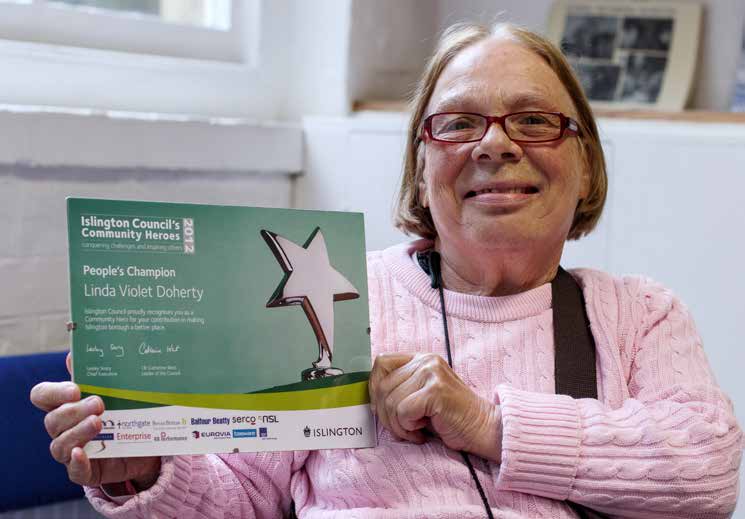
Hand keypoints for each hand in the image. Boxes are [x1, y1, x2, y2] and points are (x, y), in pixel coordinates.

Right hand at [30, 351, 160, 490]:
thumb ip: (99, 375)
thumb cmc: (128, 411)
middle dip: (74, 411)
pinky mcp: (88, 471)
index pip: (43, 396)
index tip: (75, 389)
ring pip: (60, 445)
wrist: (150, 444)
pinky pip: (75, 472)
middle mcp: (65, 428)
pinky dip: (77, 463)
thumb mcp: (119, 391)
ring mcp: (74, 450)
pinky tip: (83, 454)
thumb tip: (73, 354)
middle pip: (52, 420)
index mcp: (67, 404)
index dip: (53, 393)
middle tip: (99, 404)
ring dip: (77, 432)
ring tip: (99, 423)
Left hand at [369, 353, 501, 461]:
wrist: (483, 428)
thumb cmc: (450, 417)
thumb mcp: (421, 394)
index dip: (375, 388)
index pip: (381, 363)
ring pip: (390, 402)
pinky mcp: (436, 391)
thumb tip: (371, 397)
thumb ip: (400, 387)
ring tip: (417, 430)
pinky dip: (408, 428)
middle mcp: (426, 360)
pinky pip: (402, 412)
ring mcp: (431, 373)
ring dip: (399, 425)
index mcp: (421, 358)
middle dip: (386, 415)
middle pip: (382, 386)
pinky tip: (423, 431)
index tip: (383, 408)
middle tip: (403, 428)